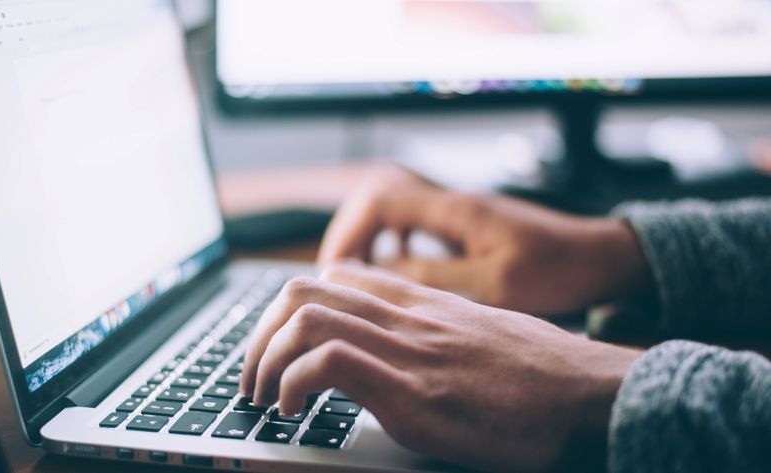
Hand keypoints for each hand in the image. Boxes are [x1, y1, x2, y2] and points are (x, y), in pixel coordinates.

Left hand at [240, 262, 641, 472]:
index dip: (293, 307)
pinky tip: (293, 411)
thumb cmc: (547, 375)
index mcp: (424, 304)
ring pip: (305, 317)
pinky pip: (329, 363)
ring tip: (263, 397)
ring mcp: (409, 350)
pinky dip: (293, 384)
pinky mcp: (414, 393)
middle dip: (260, 333)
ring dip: (264, 359)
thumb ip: (440, 333)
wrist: (595, 396)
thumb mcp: (485, 336)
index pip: (338, 276)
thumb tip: (413, 353)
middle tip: (253, 375)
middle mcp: (409, 317)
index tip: (281, 344)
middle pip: (305, 290)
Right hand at [318, 166, 649, 315]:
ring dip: (369, 241)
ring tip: (357, 279)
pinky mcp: (466, 228)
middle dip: (350, 236)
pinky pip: (413, 227)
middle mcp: (451, 204)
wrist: (601, 258)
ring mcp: (458, 214)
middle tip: (338, 278)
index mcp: (455, 210)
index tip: (336, 270)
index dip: (348, 232)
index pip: (379, 200)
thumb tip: (381, 275)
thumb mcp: (496, 284)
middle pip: (377, 200)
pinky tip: (396, 273)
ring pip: (392, 212)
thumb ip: (436, 276)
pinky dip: (393, 246)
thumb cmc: (559, 270)